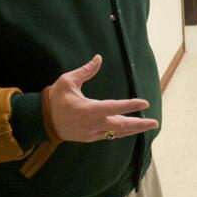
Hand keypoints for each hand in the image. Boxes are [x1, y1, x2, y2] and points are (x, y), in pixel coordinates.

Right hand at [44, 55, 158, 142]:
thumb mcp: (68, 81)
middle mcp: (93, 124)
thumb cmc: (55, 98)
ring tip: (148, 126)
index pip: (115, 107)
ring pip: (117, 133)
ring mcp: (92, 133)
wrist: (41, 120)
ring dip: (133, 130)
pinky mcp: (89, 138)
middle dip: (139, 124)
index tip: (145, 103)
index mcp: (88, 109)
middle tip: (155, 123)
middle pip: (121, 126)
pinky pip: (109, 136)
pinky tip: (130, 128)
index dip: (131, 105)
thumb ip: (85, 71)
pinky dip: (120, 132)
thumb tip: (98, 58)